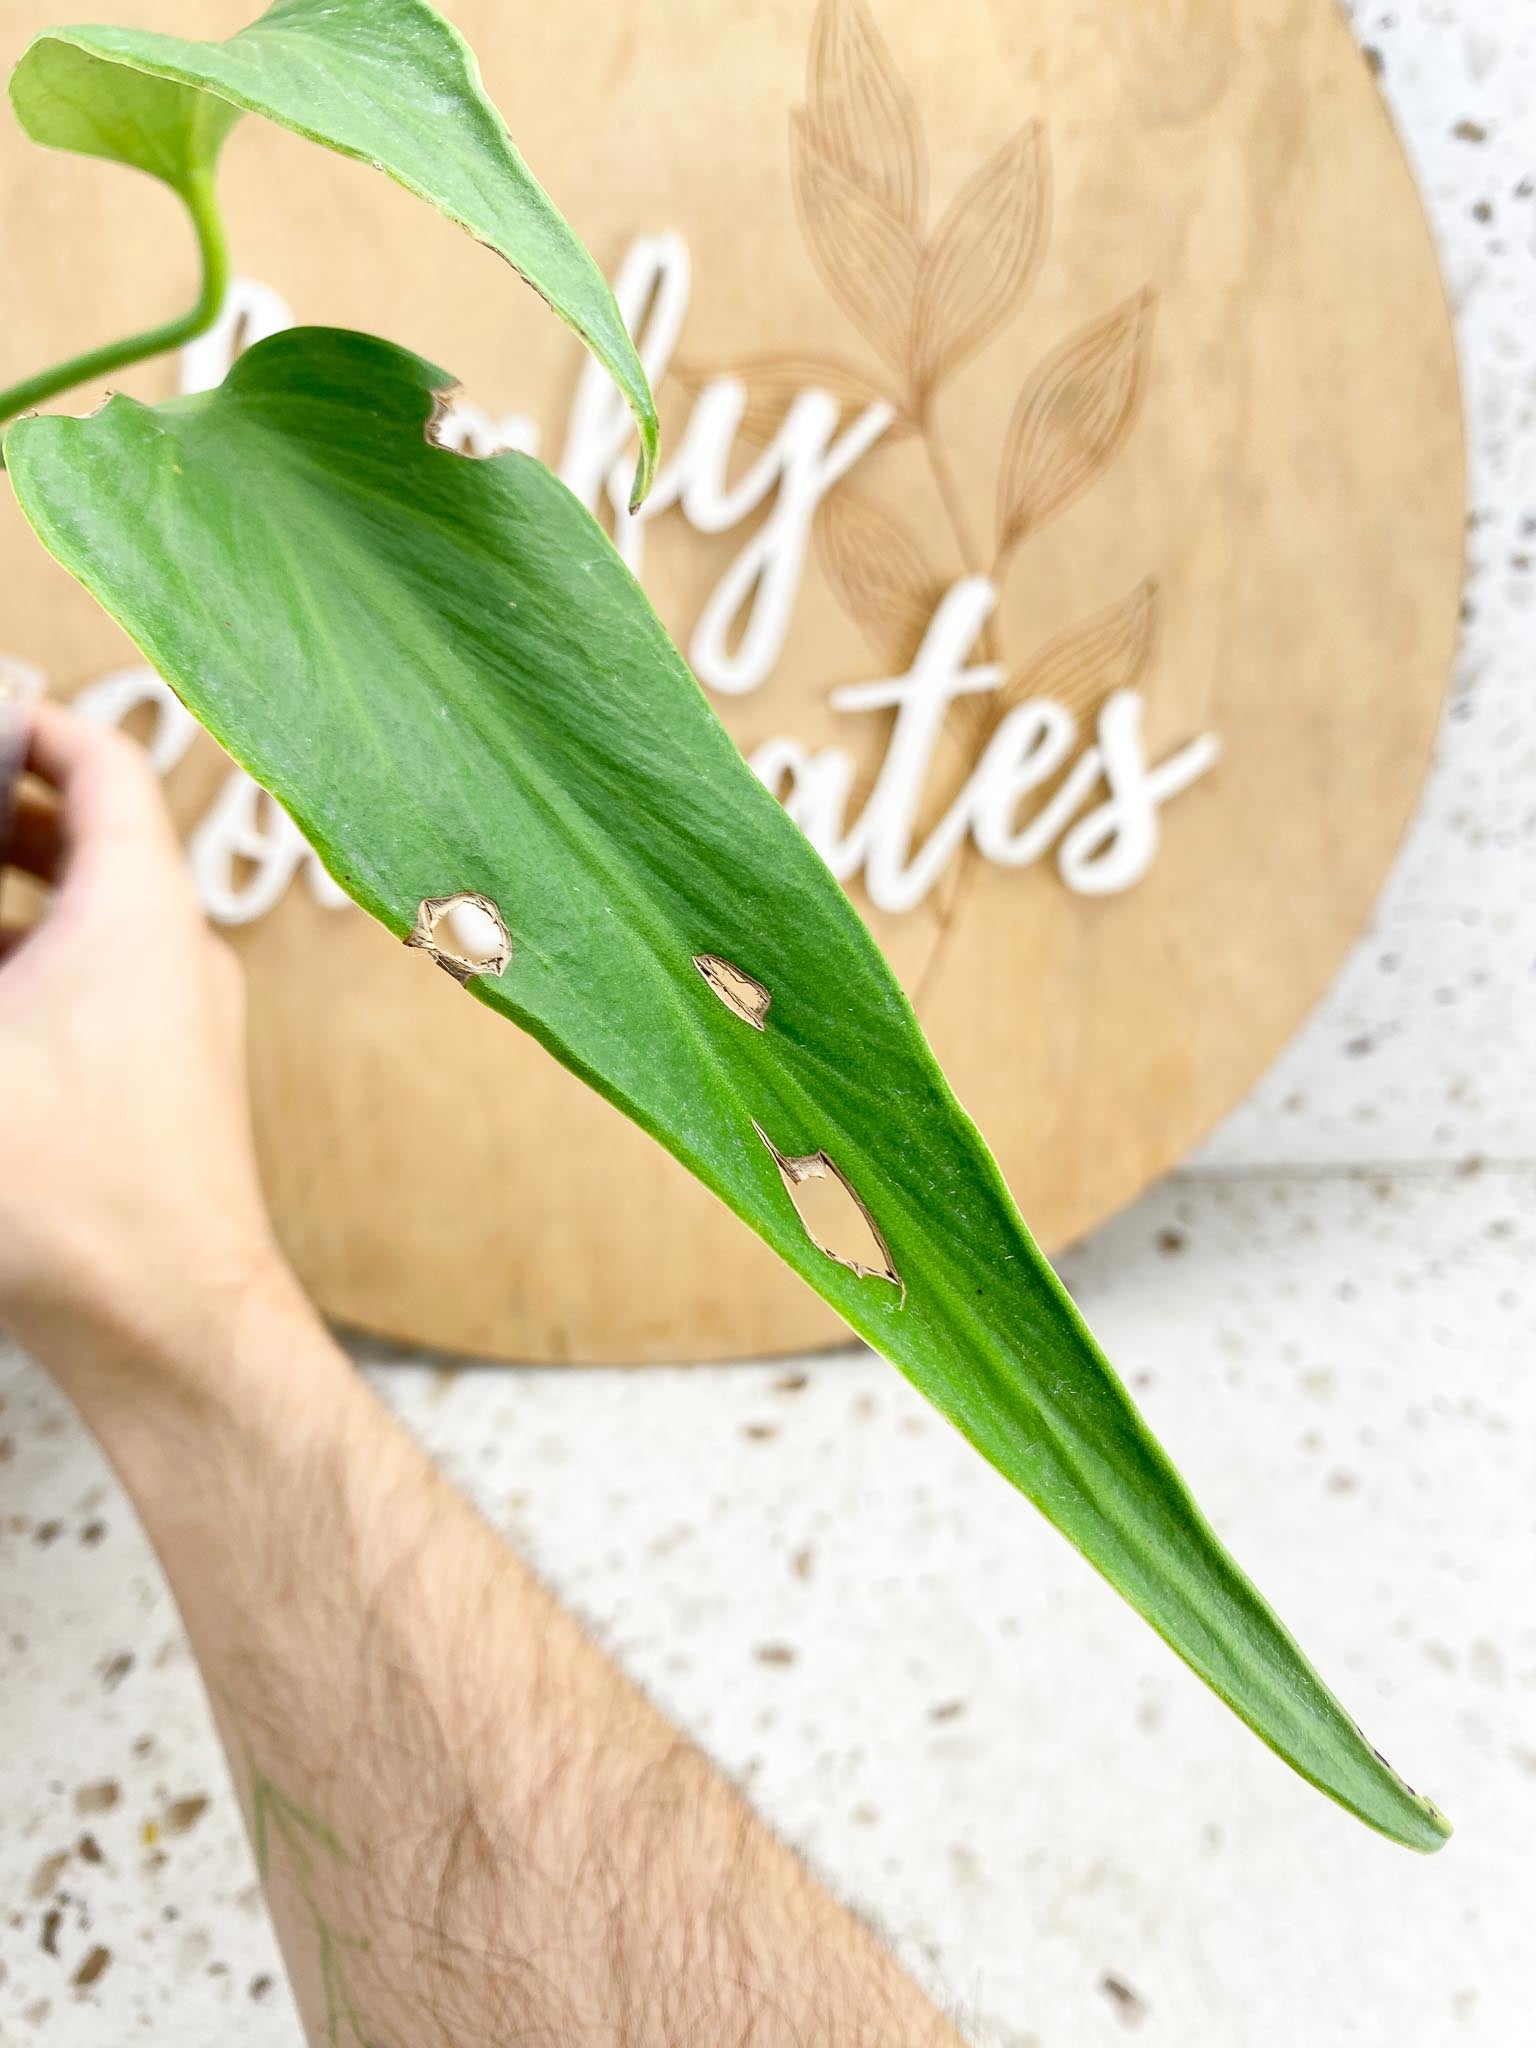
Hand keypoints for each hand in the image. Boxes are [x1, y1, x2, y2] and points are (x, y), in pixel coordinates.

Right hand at [0, 701, 284, 1403]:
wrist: (173, 1326)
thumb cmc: (77, 1198)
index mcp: (140, 913)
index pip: (106, 767)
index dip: (34, 725)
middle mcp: (182, 955)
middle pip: (96, 839)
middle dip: (6, 814)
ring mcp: (186, 1023)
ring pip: (95, 921)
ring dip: (15, 897)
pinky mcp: (171, 1087)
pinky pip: (102, 990)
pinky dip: (35, 968)